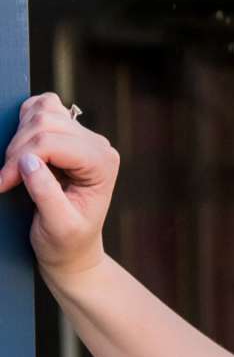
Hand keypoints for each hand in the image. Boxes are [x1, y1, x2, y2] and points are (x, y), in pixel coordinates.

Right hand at [0, 93, 118, 282]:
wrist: (72, 247)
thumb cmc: (68, 242)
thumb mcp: (59, 226)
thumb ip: (46, 193)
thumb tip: (28, 161)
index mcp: (102, 163)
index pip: (53, 142)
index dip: (20, 159)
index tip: (3, 183)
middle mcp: (96, 145)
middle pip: (45, 121)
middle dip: (16, 150)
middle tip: (5, 180)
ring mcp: (82, 136)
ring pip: (41, 109)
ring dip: (18, 137)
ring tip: (13, 169)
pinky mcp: (67, 133)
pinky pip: (40, 108)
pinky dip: (23, 123)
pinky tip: (20, 152)